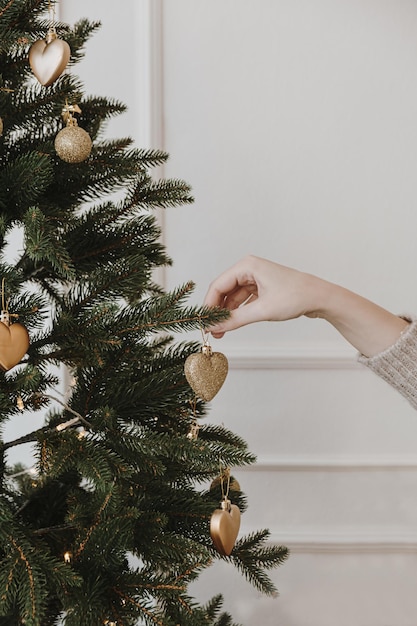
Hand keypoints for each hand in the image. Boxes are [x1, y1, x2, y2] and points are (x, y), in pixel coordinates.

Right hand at [203, 255, 322, 337]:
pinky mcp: (262, 288)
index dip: (209, 305)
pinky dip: (237, 312)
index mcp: (247, 266)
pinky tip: (232, 325)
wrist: (321, 298)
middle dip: (217, 311)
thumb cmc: (296, 296)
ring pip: (232, 297)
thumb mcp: (262, 310)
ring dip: (227, 314)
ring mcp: (256, 278)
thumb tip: (215, 328)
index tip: (204, 323)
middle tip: (211, 330)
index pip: (218, 285)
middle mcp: (249, 269)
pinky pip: (243, 300)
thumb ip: (235, 320)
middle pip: (223, 291)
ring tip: (221, 332)